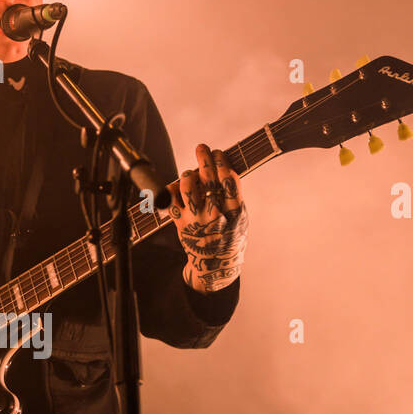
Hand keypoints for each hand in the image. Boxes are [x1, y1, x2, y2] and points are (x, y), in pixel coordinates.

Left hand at [167, 144, 247, 292]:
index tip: (219, 153)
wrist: (215, 265)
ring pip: (187, 186)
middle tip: (202, 148)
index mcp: (234, 211)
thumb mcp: (240, 219)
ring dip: (188, 174)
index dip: (222, 162)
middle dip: (205, 158)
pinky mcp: (180, 223)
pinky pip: (171, 199)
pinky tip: (178, 185)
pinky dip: (173, 188)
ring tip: (191, 173)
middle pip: (208, 179)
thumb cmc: (229, 237)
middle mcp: (215, 214)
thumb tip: (223, 168)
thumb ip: (234, 196)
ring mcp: (196, 219)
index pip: (228, 179)